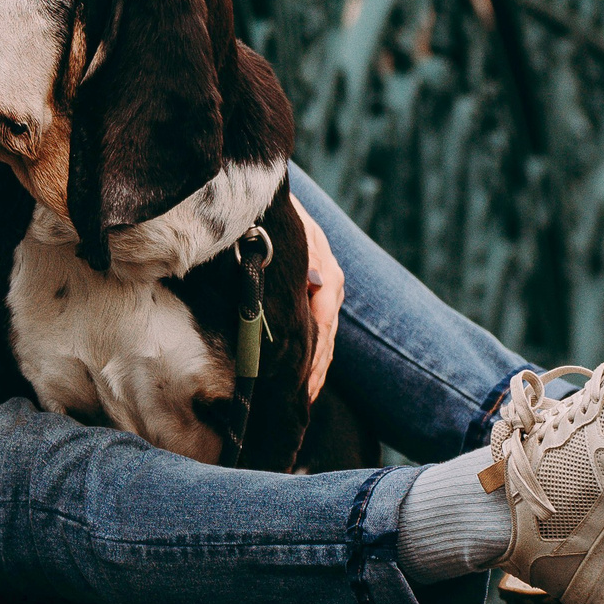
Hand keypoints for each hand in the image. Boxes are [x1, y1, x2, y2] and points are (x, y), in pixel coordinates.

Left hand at [293, 195, 341, 401]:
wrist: (273, 202)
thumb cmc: (275, 217)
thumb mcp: (292, 231)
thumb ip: (307, 254)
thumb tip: (317, 279)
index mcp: (327, 275)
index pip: (322, 324)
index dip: (312, 355)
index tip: (299, 382)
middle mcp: (330, 286)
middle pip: (326, 337)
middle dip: (313, 370)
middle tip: (300, 402)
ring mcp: (326, 293)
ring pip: (325, 338)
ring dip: (315, 368)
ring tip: (304, 398)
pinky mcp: (317, 295)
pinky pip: (320, 332)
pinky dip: (315, 356)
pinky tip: (306, 379)